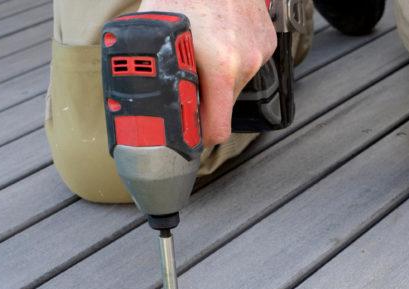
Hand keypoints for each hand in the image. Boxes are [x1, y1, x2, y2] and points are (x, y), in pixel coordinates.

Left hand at [138, 0, 275, 146]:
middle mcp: (244, 64)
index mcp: (219, 68)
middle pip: (222, 107)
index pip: (217, 130)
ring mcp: (259, 53)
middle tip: (186, 84)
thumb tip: (141, 99)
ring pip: (234, 85)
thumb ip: (157, 70)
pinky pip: (248, 65)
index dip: (199, 137)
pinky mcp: (268, 42)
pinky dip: (233, 60)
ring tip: (204, 53)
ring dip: (217, 80)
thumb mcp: (158, 32)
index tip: (188, 136)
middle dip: (204, 101)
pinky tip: (220, 40)